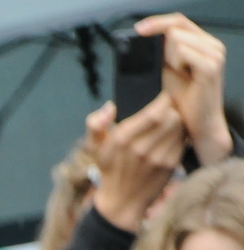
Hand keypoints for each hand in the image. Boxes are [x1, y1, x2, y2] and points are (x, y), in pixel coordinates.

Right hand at [89, 94, 186, 232]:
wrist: (122, 201)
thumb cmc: (110, 168)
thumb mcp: (95, 147)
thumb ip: (95, 124)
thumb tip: (110, 107)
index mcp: (122, 138)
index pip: (155, 111)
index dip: (164, 101)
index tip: (163, 99)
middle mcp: (141, 148)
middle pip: (171, 116)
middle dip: (171, 111)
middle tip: (168, 112)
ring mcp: (157, 157)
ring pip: (179, 127)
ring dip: (177, 123)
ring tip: (169, 126)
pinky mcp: (170, 165)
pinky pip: (181, 141)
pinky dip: (179, 137)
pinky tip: (170, 140)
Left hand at [138, 13, 231, 166]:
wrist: (196, 124)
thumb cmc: (181, 101)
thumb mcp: (165, 73)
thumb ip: (158, 56)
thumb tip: (140, 41)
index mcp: (200, 44)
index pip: (178, 21)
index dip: (157, 22)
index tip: (138, 29)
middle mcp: (211, 44)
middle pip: (177, 26)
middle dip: (160, 41)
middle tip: (160, 61)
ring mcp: (214, 54)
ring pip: (178, 38)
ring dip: (168, 56)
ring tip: (175, 73)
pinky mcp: (211, 66)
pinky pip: (184, 51)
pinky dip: (175, 62)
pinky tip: (178, 73)